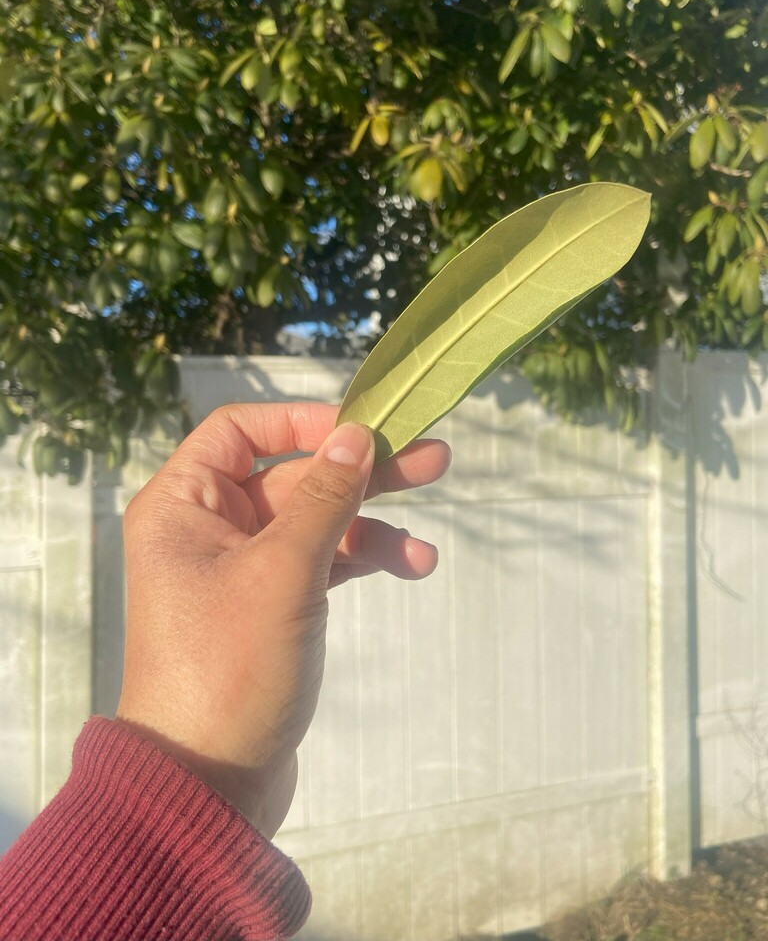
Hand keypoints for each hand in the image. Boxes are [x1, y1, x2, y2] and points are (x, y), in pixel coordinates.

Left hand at [116, 403, 450, 836]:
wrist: (209, 783)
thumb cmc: (230, 665)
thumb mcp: (283, 571)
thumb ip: (324, 497)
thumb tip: (356, 434)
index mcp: (183, 505)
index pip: (240, 431)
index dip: (302, 422)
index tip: (363, 428)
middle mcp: (208, 528)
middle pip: (293, 476)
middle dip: (362, 472)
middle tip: (433, 459)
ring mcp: (243, 569)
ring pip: (316, 522)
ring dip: (372, 526)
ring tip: (429, 545)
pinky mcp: (272, 607)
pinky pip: (322, 564)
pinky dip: (363, 562)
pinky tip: (413, 566)